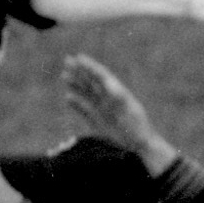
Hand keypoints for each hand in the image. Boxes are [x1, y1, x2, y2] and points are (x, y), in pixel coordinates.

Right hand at [62, 55, 176, 172]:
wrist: (139, 144)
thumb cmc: (137, 126)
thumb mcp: (129, 110)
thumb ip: (119, 98)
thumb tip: (110, 85)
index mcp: (116, 92)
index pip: (101, 75)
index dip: (90, 66)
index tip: (79, 58)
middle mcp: (108, 98)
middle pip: (92, 81)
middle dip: (80, 70)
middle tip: (67, 60)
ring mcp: (102, 109)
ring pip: (86, 93)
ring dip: (76, 84)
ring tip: (64, 75)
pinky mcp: (98, 121)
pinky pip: (85, 109)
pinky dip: (76, 103)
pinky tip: (68, 98)